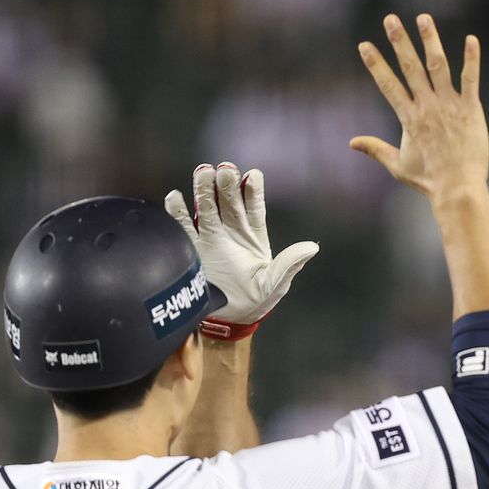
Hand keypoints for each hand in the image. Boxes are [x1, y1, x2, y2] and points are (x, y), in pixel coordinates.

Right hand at [164, 163, 319, 336]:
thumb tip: (312, 247)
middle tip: (225, 169)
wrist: (228, 320)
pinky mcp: (191, 249)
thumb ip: (289, 264)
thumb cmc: (256, 300)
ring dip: (203, 189)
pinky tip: (175, 196)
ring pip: (206, 207)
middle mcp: (231, 230)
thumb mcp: (274, 283)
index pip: (253, 206)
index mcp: (253, 235)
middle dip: (226, 184)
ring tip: (203, 171)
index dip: (253, 190)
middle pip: (228, 200)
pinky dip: (178, 211)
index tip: (252, 175)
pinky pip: (183, 226)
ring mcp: (210, 237)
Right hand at [349, 13, 486, 203]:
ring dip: (430, 40)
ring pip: (438, 66)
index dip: (375, 64)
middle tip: (390, 19)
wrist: (458, 188)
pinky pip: (470, 79)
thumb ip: (375, 149)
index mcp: (408, 118)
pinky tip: (471, 39)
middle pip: (410, 68)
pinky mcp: (470, 109)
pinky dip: (471, 59)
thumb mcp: (397, 165)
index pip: (388, 84)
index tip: (364, 45)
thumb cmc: (428, 180)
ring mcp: (449, 106)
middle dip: (399, 41)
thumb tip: (352, 143)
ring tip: (423, 18)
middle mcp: (426, 107)